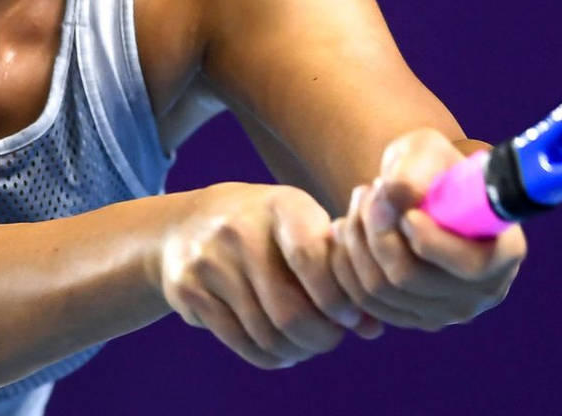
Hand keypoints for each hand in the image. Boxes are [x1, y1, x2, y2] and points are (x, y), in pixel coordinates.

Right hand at [157, 183, 371, 368]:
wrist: (188, 223)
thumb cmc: (266, 229)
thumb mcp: (301, 229)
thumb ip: (338, 272)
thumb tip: (373, 328)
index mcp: (281, 205)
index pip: (312, 260)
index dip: (336, 299)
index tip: (350, 317)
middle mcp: (240, 229)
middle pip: (289, 310)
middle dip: (320, 337)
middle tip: (331, 339)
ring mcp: (210, 261)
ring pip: (265, 332)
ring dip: (296, 350)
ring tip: (308, 345)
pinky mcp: (189, 290)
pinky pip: (238, 341)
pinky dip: (268, 356)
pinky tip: (282, 351)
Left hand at [329, 129, 526, 331]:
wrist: (422, 189)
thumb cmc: (433, 167)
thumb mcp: (427, 151)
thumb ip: (414, 169)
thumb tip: (397, 197)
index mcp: (506, 251)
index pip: (471, 266)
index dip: (431, 240)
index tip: (406, 212)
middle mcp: (482, 291)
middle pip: (410, 278)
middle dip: (377, 230)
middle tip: (367, 191)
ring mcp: (447, 312)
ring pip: (379, 289)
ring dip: (357, 240)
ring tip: (359, 202)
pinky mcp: (412, 318)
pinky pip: (363, 300)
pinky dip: (346, 262)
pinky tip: (348, 227)